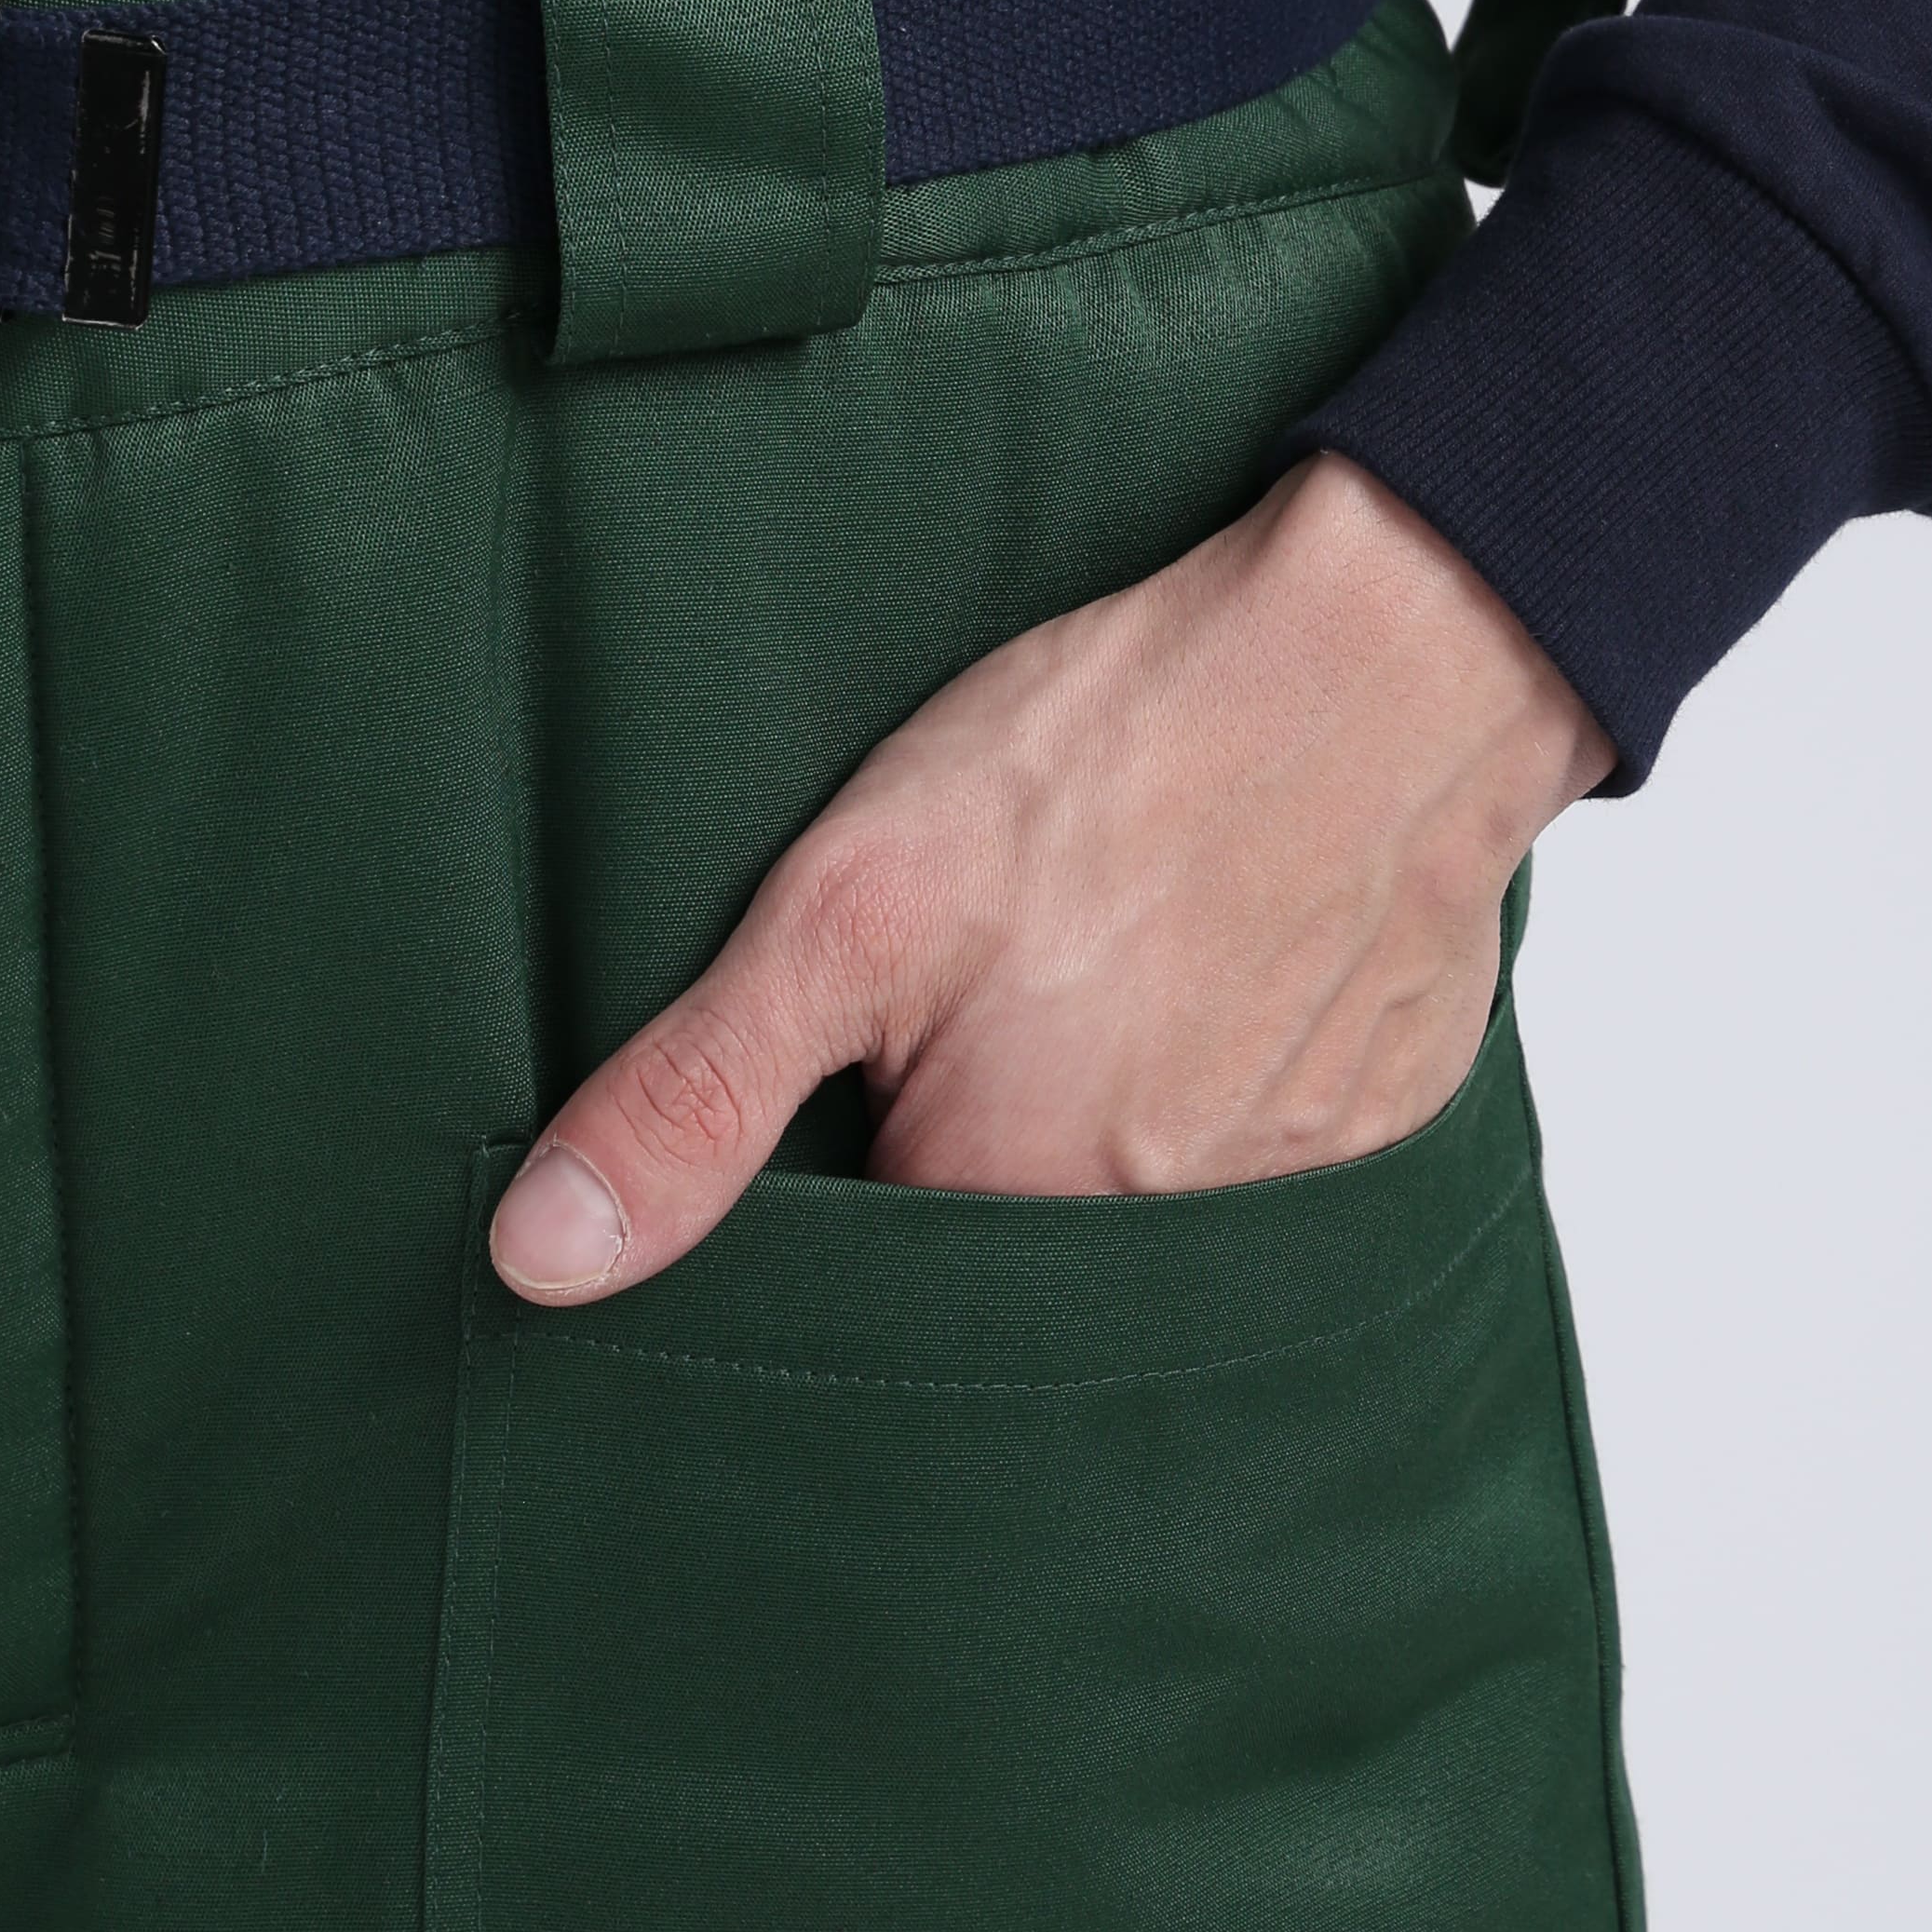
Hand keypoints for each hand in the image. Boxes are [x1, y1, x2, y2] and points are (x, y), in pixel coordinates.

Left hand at [487, 450, 1615, 1299]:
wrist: (1392, 659)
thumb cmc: (1116, 753)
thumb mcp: (850, 900)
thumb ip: (699, 1092)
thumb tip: (540, 1258)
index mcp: (1002, 1206)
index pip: (866, 1272)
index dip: (837, 1169)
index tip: (855, 1068)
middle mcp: (1154, 1247)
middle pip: (1010, 1247)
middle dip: (979, 1138)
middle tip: (994, 984)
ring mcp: (1288, 1193)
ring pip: (1143, 1200)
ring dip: (1109, 1111)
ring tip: (1105, 960)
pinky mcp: (1379, 1130)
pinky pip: (1269, 1154)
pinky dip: (1230, 1076)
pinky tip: (1213, 965)